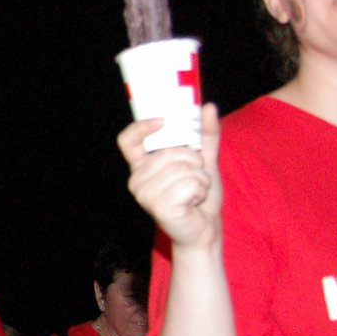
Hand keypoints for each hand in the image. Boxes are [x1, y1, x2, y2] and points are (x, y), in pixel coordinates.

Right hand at [117, 104, 221, 250]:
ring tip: (195, 192)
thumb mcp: (205, 161)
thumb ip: (206, 135)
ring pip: (183, 168)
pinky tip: (194, 202)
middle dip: (195, 163)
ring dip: (201, 179)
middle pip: (171, 152)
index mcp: (142, 166)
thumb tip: (209, 107)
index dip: (141, 127)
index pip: (128, 141)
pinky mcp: (158, 206)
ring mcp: (144, 194)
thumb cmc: (200, 196)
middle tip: (194, 179)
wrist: (204, 228)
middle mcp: (137, 179)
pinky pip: (189, 184)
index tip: (164, 121)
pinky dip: (201, 191)